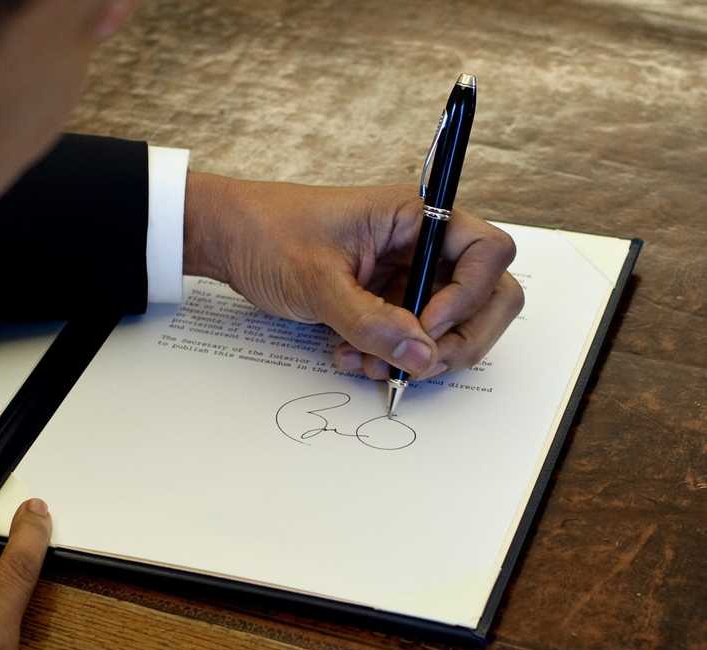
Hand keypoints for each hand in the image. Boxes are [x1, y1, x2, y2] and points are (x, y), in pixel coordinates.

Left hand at [184, 175, 522, 379]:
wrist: (229, 241)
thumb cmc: (269, 234)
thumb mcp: (317, 280)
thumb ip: (371, 321)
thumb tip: (421, 356)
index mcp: (416, 219)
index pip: (488, 254)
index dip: (468, 296)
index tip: (426, 323)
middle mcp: (421, 246)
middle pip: (487, 297)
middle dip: (459, 339)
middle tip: (418, 363)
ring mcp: (406, 276)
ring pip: (450, 327)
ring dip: (418, 356)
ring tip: (367, 363)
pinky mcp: (386, 302)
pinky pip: (410, 340)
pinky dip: (390, 358)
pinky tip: (350, 357)